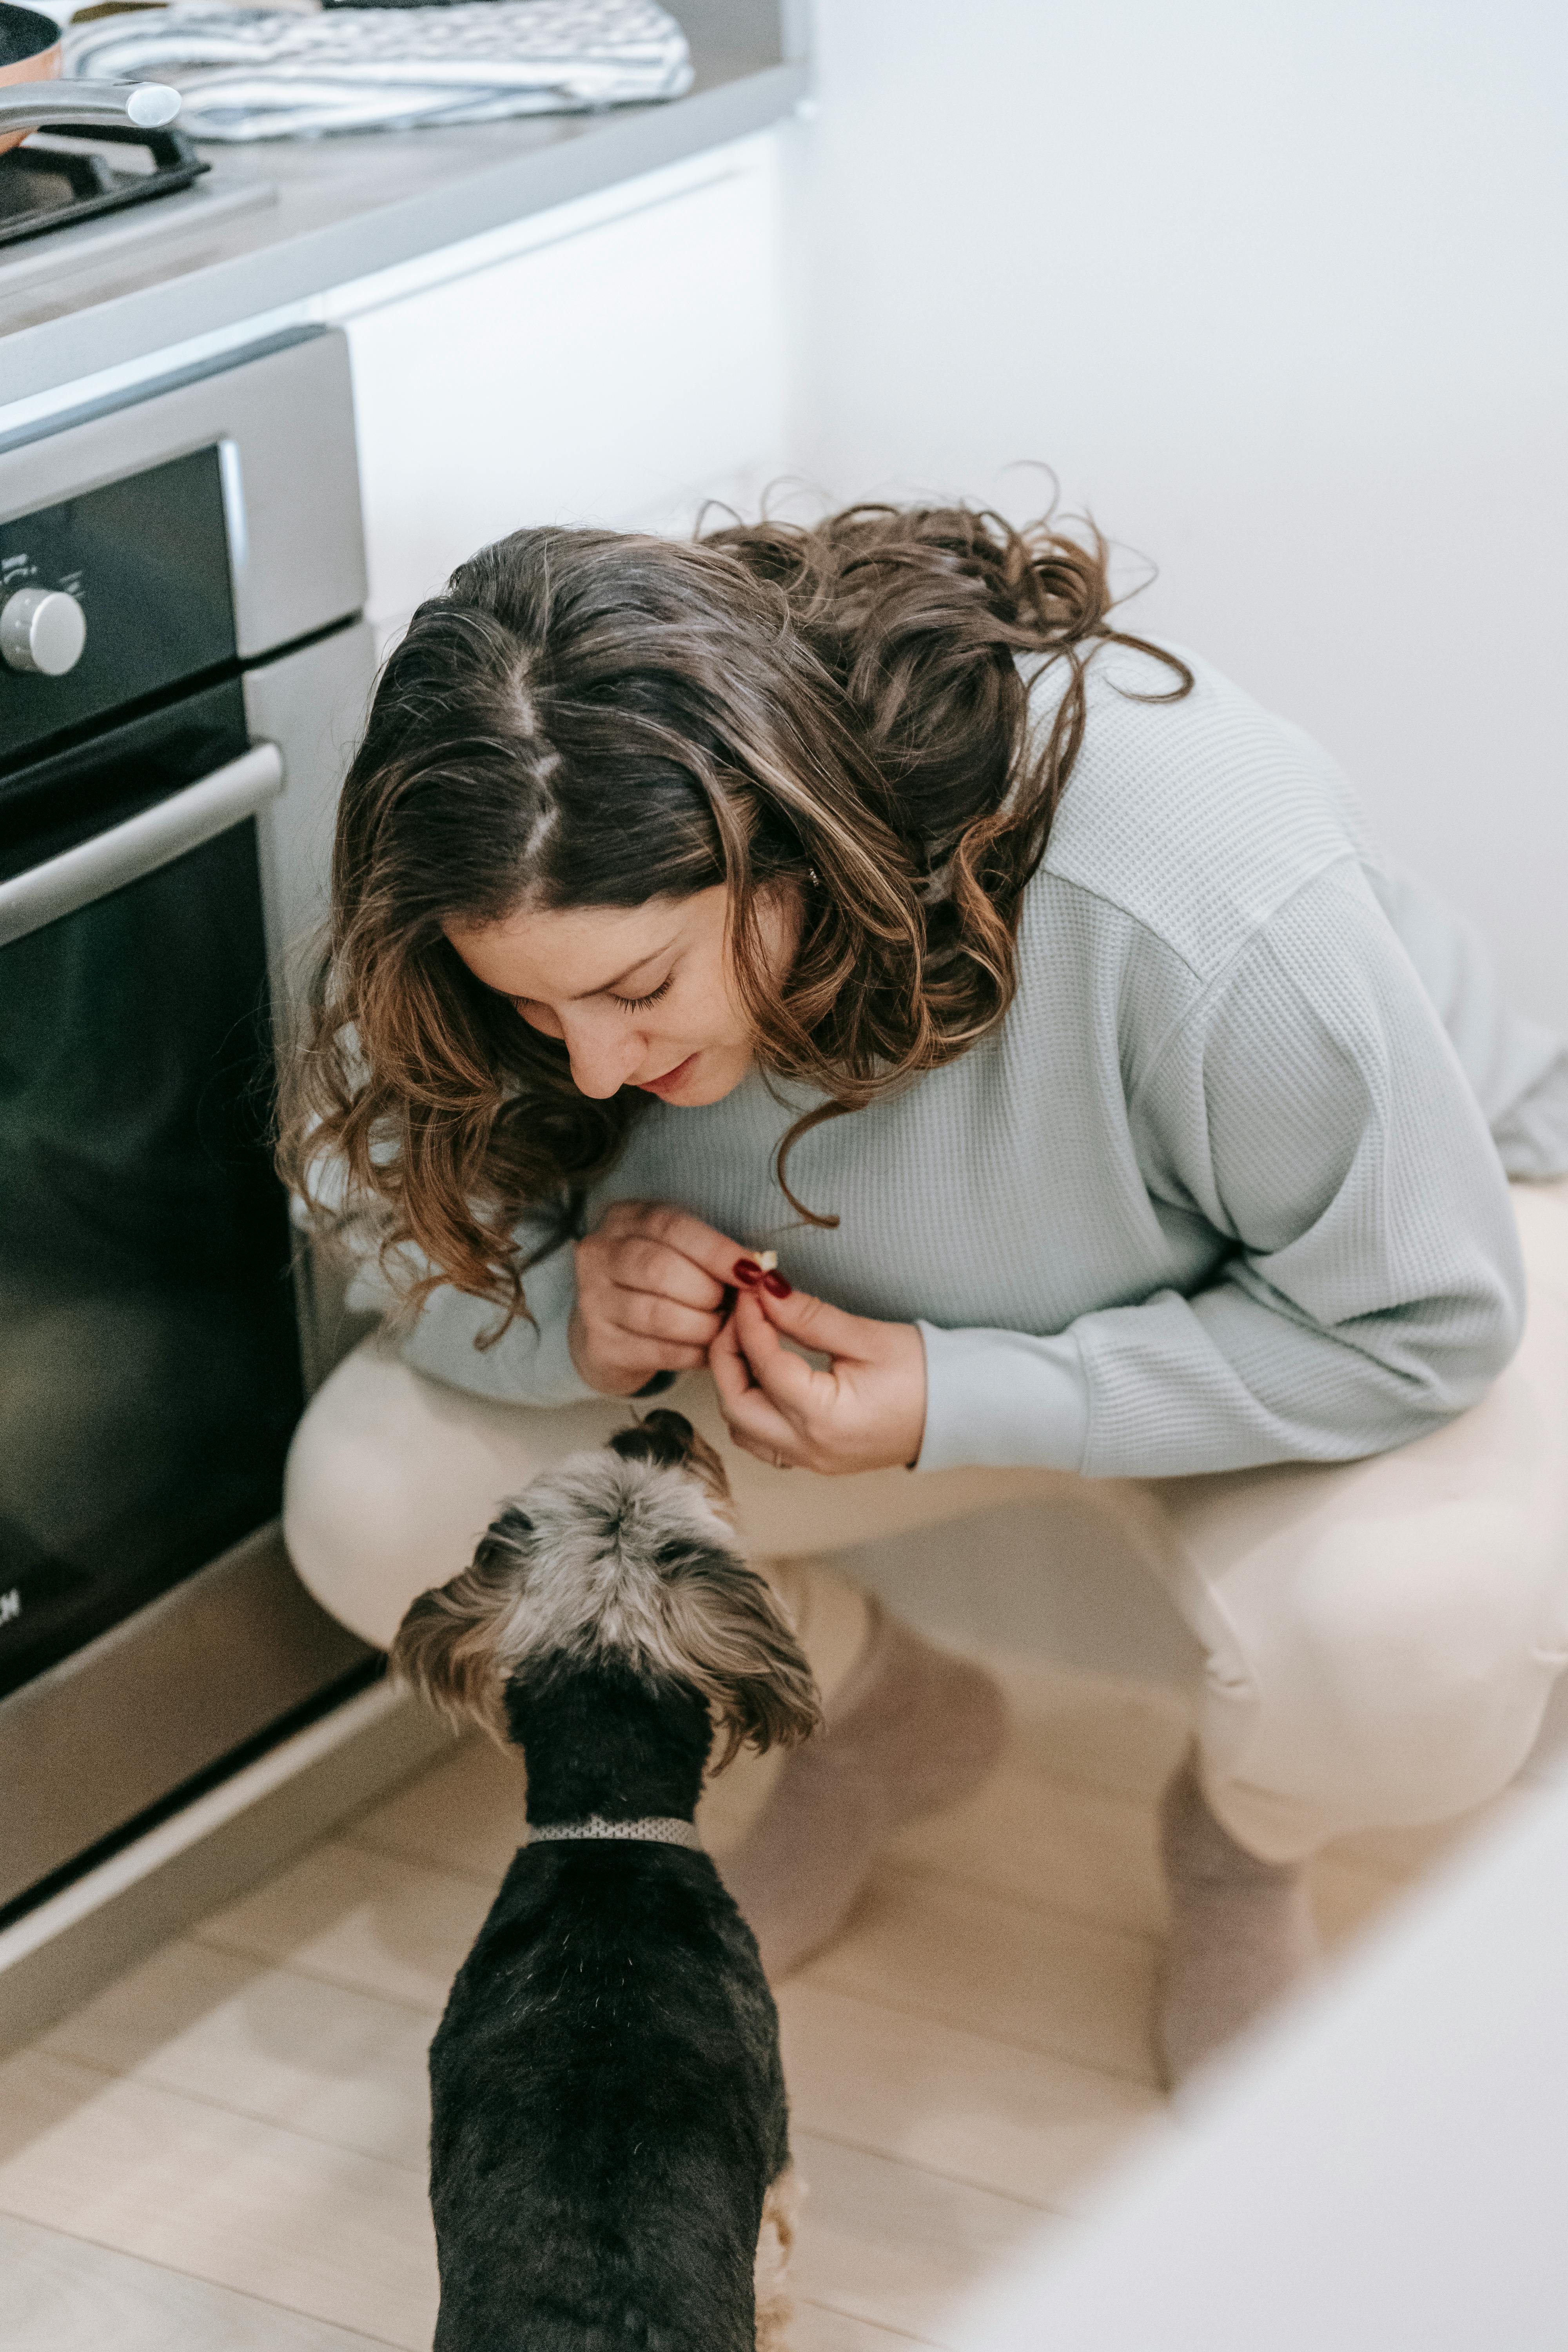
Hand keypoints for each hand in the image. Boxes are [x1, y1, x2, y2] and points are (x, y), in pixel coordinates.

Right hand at [568, 1201, 750, 1396]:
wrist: (614, 1329)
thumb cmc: (662, 1282)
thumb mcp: (682, 1252)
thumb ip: (714, 1256)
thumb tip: (764, 1273)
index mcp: (626, 1219)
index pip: (672, 1227)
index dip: (718, 1251)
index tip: (754, 1271)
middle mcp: (599, 1253)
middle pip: (660, 1269)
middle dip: (708, 1291)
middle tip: (732, 1305)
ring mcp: (593, 1300)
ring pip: (659, 1314)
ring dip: (704, 1326)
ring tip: (723, 1328)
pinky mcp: (600, 1345)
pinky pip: (658, 1352)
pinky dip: (693, 1354)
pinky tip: (708, 1350)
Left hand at [708, 1278, 927, 1474]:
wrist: (962, 1413)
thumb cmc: (925, 1374)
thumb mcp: (866, 1337)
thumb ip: (809, 1316)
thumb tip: (767, 1290)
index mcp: (824, 1418)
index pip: (765, 1364)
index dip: (750, 1320)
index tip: (752, 1288)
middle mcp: (810, 1448)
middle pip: (735, 1404)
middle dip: (727, 1354)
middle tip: (741, 1314)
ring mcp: (811, 1461)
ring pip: (742, 1427)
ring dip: (735, 1384)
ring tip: (752, 1341)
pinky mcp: (816, 1461)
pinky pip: (762, 1439)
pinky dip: (752, 1406)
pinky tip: (766, 1374)